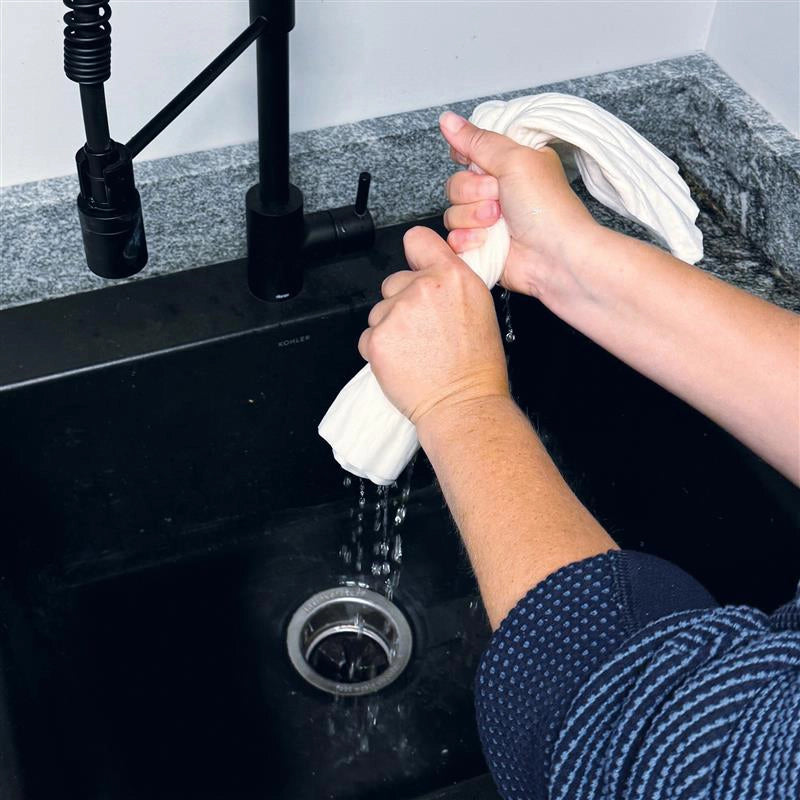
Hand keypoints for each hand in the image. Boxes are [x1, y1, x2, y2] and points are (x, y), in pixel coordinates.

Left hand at [358, 226, 508, 427]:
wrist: (463, 404)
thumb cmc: (476, 367)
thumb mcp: (479, 309)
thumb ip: (451, 285)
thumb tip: (432, 277)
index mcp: (453, 276)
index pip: (417, 239)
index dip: (415, 254)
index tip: (415, 265)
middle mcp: (423, 288)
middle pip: (394, 282)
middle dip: (402, 302)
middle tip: (423, 330)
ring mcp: (397, 312)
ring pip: (379, 311)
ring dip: (390, 328)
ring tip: (415, 351)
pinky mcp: (377, 339)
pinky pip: (369, 337)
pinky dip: (380, 350)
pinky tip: (403, 362)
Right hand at [439, 110, 600, 302]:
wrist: (554, 257)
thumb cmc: (546, 208)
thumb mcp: (514, 159)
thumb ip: (477, 140)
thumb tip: (447, 119)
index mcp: (509, 164)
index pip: (470, 152)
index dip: (466, 157)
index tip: (477, 164)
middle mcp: (496, 191)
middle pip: (456, 183)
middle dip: (473, 191)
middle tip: (498, 197)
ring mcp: (487, 220)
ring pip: (452, 212)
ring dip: (472, 217)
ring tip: (498, 222)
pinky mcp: (480, 245)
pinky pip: (453, 238)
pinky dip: (467, 240)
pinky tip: (486, 241)